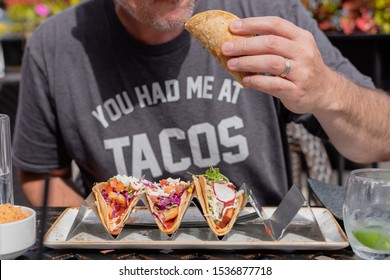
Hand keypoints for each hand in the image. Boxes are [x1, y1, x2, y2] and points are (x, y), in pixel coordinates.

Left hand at [221, 16, 335, 113]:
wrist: (326, 92)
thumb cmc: (302, 68)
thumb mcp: (296, 49)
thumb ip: (274, 43)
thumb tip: (239, 39)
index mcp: (301, 37)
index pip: (275, 24)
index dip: (252, 24)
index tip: (233, 27)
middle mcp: (303, 52)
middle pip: (270, 43)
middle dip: (245, 45)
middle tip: (226, 48)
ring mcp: (302, 72)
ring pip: (271, 63)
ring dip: (247, 62)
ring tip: (231, 64)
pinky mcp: (297, 91)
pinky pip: (273, 84)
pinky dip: (257, 81)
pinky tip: (246, 80)